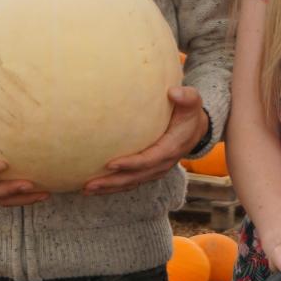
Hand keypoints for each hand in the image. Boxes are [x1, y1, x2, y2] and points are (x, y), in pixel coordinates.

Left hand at [85, 88, 209, 194]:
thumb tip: (173, 92)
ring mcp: (155, 170)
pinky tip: (95, 186)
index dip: (131, 164)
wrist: (195, 130)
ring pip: (131, 183)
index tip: (111, 164)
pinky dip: (112, 186)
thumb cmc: (188, 113)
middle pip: (135, 177)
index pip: (149, 159)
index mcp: (172, 148)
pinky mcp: (148, 172)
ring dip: (109, 188)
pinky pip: (129, 182)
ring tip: (86, 188)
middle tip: (90, 184)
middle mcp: (163, 164)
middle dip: (113, 182)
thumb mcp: (192, 103)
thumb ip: (186, 97)